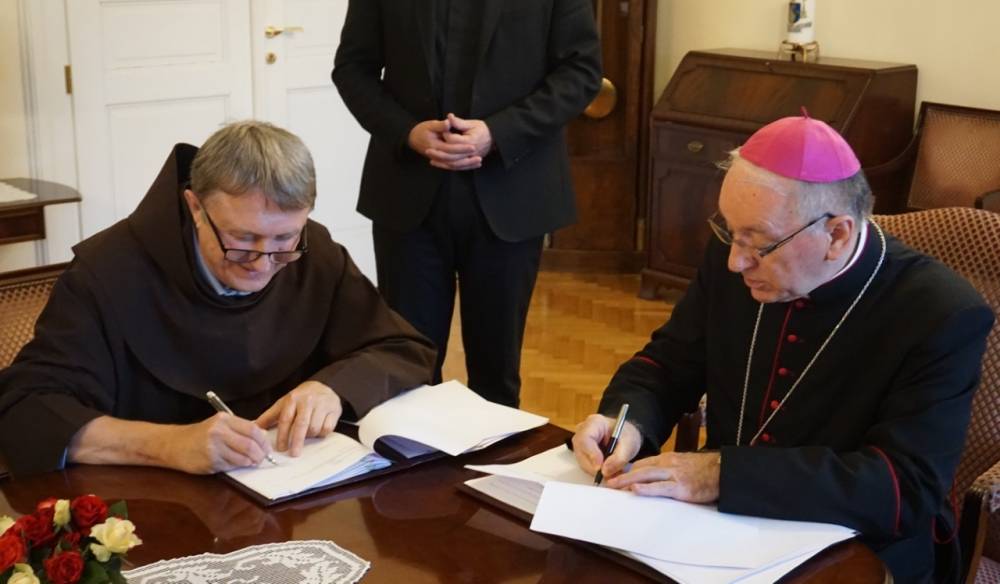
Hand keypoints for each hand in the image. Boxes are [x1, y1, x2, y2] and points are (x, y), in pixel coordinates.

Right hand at [172, 413, 272, 473]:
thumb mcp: (220, 425)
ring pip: (242, 458)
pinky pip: (231, 465)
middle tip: (262, 458)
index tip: (267, 447)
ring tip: (251, 462)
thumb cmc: (201, 435)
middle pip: (250, 445)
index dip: (263, 441)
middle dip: (260, 454)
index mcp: (224, 419)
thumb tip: (263, 437)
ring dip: (250, 462)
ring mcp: (214, 447)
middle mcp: (219, 431)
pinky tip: (236, 463)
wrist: (175, 445)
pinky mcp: (210, 461)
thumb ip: (240, 429)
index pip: (253, 429)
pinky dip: (238, 466)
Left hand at [255, 380, 341, 455]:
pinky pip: (327, 428)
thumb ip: (270, 416)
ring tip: (308, 433)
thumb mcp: (284, 403)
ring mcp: (322, 404)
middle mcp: (308, 400)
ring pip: (315, 428)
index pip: (286, 419)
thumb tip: (255, 428)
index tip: (281, 448)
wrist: (324, 385)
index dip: (283, 435)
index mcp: (293, 399)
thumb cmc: (301, 398)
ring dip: (310, 435)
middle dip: (297, 441)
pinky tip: (319, 429)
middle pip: (302, 424)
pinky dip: (322, 433)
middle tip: (294, 453)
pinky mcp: (334, 409)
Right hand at [408, 118, 478, 169]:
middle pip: (453, 160)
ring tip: (479, 162)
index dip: (462, 148)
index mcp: (435, 145)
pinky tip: (474, 165)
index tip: (473, 145)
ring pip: (454, 166)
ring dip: (467, 165)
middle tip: (479, 157)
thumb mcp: (430, 125)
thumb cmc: (422, 130)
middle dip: (466, 159)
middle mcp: (437, 155)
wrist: (412, 138)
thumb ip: (440, 125)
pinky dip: (463, 166)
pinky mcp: (442, 161)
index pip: (450, 149)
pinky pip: (453, 166)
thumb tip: (448, 122)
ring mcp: (439, 160)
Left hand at [429, 113, 491, 170]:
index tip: (441, 130)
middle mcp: (471, 152)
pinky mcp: (469, 162)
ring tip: (431, 159)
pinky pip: (457, 167)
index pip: (454, 141)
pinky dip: (447, 166)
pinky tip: (439, 164)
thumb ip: (459, 122)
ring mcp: (471, 159)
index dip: (446, 135)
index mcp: (471, 141)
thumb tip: (449, 117)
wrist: (493, 138)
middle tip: (428, 150)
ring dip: (442, 163)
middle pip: (452, 155)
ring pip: (454, 164)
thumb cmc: (482, 129)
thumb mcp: (472, 123)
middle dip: (439, 153)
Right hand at [571, 414, 641, 480]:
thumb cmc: (626, 435)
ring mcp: (580, 443)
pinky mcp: (582, 453)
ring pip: (582, 462)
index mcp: (594, 422)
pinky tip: (608, 470)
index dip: (591, 454)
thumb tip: (605, 471)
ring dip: (596, 471)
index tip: (600, 467)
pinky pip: (585, 466)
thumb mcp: (629, 444)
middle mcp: (583, 431)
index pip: (585, 439)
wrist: (625, 437)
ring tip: (613, 471)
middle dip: (595, 467)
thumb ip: (619, 458)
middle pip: (581, 452)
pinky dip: (597, 471)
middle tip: (610, 474)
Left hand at [605, 451, 721, 502]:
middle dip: (621, 475)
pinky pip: (661, 487)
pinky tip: (636, 489)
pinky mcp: (681, 488)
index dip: (625, 469)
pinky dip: (647, 488)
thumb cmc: (703, 470)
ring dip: (627, 480)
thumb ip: (667, 470)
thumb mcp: (682, 466)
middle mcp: (667, 465)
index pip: (641, 463)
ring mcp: (674, 475)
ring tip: (613, 485)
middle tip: (606, 482)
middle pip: (639, 468)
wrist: (723, 471)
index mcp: (667, 460)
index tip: (612, 474)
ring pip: (646, 475)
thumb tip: (651, 479)